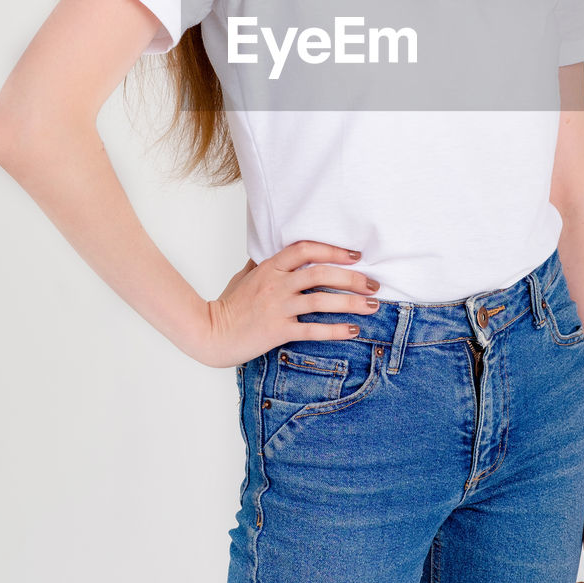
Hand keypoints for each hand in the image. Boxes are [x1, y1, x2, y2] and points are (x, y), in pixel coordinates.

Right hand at [197, 241, 380, 367]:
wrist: (210, 332)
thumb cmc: (227, 304)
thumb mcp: (244, 276)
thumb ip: (262, 264)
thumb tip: (274, 251)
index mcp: (270, 267)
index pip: (305, 249)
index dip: (332, 249)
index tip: (355, 255)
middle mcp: (276, 284)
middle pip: (320, 274)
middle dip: (351, 278)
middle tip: (373, 283)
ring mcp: (277, 308)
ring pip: (321, 301)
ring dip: (351, 303)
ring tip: (372, 306)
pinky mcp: (278, 331)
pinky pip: (312, 329)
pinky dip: (335, 330)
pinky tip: (353, 331)